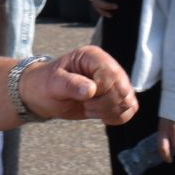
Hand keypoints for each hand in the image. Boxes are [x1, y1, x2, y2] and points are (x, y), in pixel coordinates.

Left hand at [18, 47, 137, 125]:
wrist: (44, 96)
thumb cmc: (45, 85)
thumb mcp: (53, 84)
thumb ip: (70, 85)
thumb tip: (90, 90)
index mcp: (92, 57)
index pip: (111, 75)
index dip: (101, 91)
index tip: (84, 97)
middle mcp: (107, 66)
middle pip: (123, 90)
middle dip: (104, 104)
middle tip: (85, 105)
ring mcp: (114, 82)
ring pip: (128, 101)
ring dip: (109, 111)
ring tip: (90, 108)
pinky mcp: (116, 96)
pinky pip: (130, 109)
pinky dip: (117, 117)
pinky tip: (99, 115)